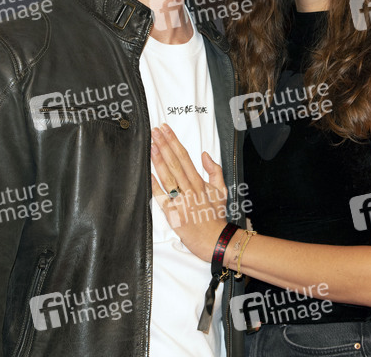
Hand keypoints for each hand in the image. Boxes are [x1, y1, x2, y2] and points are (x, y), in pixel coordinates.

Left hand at [150, 124, 228, 260]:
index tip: (166, 130)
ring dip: (158, 160)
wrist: (215, 241)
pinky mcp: (173, 214)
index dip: (174, 142)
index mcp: (199, 183)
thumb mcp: (221, 191)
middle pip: (175, 163)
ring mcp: (181, 202)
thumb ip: (214, 171)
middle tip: (155, 132)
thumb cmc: (216, 217)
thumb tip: (205, 154)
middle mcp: (190, 190)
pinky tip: (149, 173)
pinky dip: (155, 185)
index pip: (185, 157)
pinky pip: (162, 198)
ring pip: (168, 176)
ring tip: (151, 146)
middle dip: (164, 145)